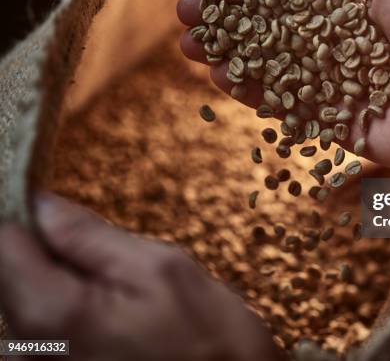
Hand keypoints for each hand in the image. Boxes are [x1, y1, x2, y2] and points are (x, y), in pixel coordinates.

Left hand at [0, 192, 284, 360]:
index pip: (3, 241)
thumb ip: (91, 236)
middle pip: (12, 271)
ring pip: (29, 297)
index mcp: (51, 315)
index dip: (28, 214)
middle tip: (114, 258)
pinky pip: (42, 327)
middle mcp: (28, 351)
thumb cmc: (208, 341)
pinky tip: (117, 318)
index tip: (60, 208)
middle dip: (53, 251)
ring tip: (123, 295)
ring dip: (67, 282)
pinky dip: (72, 307)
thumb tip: (43, 204)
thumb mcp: (160, 268)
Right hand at [177, 0, 389, 174]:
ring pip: (278, 74)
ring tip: (194, 52)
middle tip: (185, 23)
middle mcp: (346, 43)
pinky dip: (261, 98)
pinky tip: (228, 84)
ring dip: (234, 61)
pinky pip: (296, 112)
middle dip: (230, 27)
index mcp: (356, 2)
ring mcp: (345, 86)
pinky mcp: (348, 127)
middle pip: (275, 34)